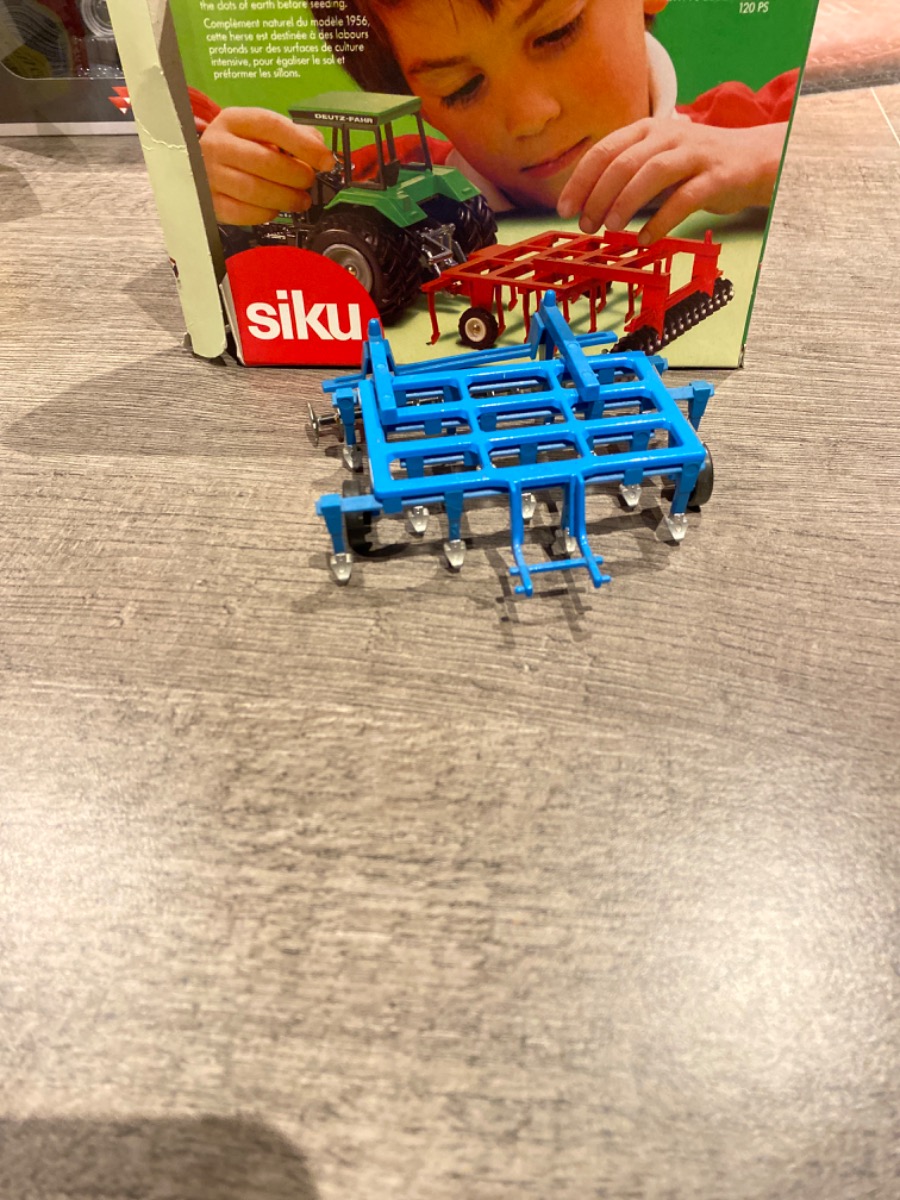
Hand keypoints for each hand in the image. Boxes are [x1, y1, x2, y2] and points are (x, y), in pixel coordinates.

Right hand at [200, 107, 334, 224]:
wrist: (197, 164)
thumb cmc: (236, 148)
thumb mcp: (258, 132)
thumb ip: (291, 134)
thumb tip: (320, 148)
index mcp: (233, 120)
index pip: (272, 126)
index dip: (304, 144)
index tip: (325, 160)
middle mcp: (218, 145)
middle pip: (266, 162)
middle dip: (297, 176)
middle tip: (308, 182)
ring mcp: (211, 175)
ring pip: (256, 191)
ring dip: (286, 199)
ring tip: (299, 200)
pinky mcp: (211, 202)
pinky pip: (244, 213)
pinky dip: (266, 213)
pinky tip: (274, 208)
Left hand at [557, 118, 785, 243]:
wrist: (753, 160)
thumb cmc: (696, 165)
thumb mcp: (657, 159)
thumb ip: (626, 174)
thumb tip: (587, 203)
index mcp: (648, 130)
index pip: (604, 151)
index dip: (580, 181)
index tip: (564, 209)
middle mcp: (668, 137)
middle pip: (624, 163)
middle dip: (598, 196)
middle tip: (585, 225)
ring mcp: (694, 155)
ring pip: (652, 174)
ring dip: (625, 202)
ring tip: (609, 229)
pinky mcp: (716, 177)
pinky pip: (684, 199)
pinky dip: (661, 221)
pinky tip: (645, 239)